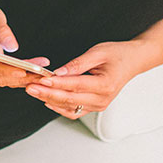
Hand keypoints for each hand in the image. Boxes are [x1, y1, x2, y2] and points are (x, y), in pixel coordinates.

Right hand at [0, 2, 49, 88]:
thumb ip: (1, 29)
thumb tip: (13, 47)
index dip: (4, 70)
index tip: (22, 71)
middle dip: (20, 77)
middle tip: (41, 75)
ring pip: (4, 78)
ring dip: (24, 78)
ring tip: (43, 73)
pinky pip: (7, 74)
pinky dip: (22, 74)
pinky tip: (36, 68)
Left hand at [25, 41, 141, 118]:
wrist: (133, 61)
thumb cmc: (118, 54)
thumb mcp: (98, 52)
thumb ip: (78, 64)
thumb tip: (59, 71)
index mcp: (105, 84)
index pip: (75, 85)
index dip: (55, 83)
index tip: (40, 79)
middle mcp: (102, 99)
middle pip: (69, 99)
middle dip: (47, 93)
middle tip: (30, 87)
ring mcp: (99, 105)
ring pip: (69, 107)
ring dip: (50, 100)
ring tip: (34, 91)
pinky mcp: (94, 107)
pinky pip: (74, 111)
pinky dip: (59, 107)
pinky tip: (47, 100)